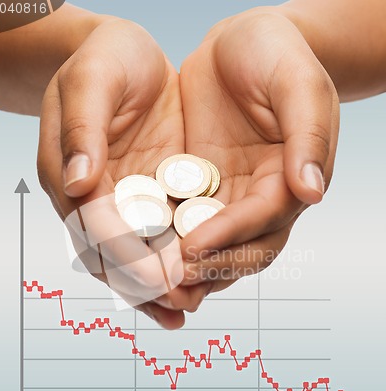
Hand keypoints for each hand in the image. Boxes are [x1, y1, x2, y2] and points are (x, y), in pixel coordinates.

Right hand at [37, 19, 206, 328]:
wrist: (126, 56)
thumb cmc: (104, 60)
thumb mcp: (91, 81)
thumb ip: (83, 129)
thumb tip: (77, 183)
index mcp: (72, 176)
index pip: (97, 225)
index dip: (126, 256)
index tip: (156, 282)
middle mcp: (97, 198)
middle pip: (117, 250)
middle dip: (147, 282)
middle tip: (179, 307)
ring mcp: (127, 200)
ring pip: (141, 251)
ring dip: (162, 283)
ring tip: (187, 309)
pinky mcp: (153, 194)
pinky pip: (165, 233)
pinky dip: (178, 259)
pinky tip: (197, 281)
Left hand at [179, 9, 338, 289]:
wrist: (239, 44)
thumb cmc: (274, 54)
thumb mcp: (298, 84)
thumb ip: (308, 136)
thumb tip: (311, 192)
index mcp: (291, 178)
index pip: (265, 218)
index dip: (231, 235)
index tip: (194, 247)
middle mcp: (262, 196)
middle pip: (245, 247)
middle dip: (211, 266)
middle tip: (172, 280)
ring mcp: (230, 196)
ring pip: (215, 246)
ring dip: (190, 269)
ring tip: (156, 283)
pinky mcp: (200, 189)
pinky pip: (184, 223)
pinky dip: (168, 243)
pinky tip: (143, 254)